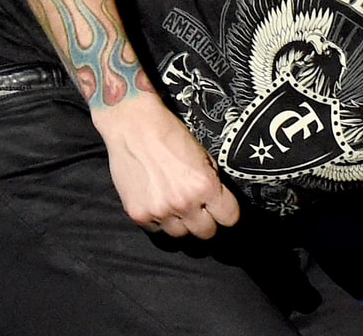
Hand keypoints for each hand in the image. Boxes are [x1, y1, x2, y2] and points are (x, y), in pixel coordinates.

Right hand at [96, 94, 240, 238]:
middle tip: (199, 211)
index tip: (222, 212)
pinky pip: (156, 230)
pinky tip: (158, 203)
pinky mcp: (138, 215)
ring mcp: (160, 212)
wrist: (133, 126)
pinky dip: (159, 221)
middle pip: (206, 233)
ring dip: (181, 224)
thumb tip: (219, 203)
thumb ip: (212, 183)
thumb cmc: (170, 135)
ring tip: (176, 206)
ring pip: (180, 235)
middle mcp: (184, 203)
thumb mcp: (204, 156)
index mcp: (205, 187)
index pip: (229, 219)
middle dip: (206, 223)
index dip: (227, 215)